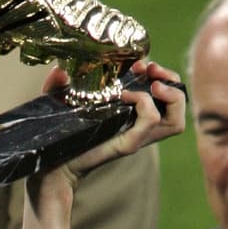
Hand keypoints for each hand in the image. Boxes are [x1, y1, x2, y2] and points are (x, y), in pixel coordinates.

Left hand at [31, 60, 186, 200]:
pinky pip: (151, 122)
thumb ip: (58, 85)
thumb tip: (60, 70)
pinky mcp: (126, 145)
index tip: (142, 63)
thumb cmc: (57, 136)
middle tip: (152, 69)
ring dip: (170, 95)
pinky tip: (125, 95)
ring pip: (176, 122)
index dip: (163, 76)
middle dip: (173, 81)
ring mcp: (135, 138)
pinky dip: (145, 104)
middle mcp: (139, 129)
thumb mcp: (59, 103)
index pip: (166, 98)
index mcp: (132, 117)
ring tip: (150, 83)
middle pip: (179, 109)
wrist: (48, 164)